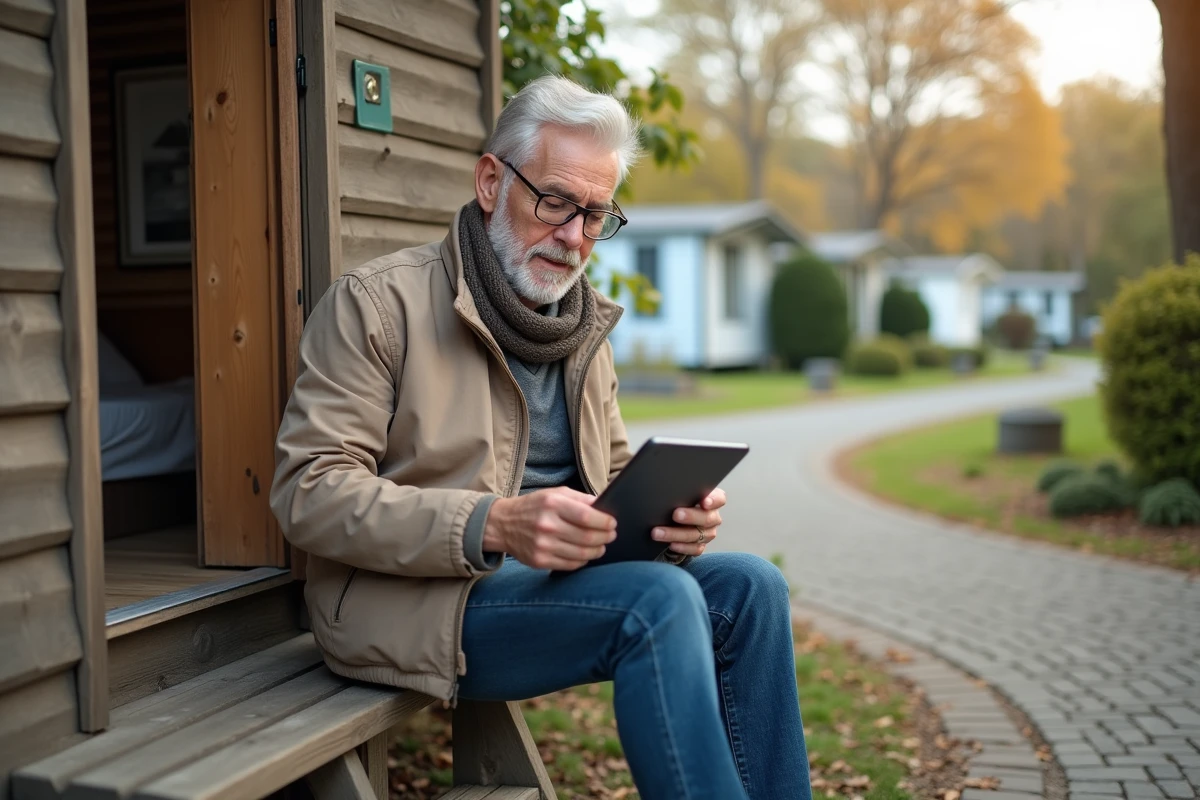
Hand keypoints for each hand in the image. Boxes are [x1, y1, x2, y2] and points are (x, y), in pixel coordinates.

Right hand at [484, 487, 617, 570]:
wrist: (502, 524)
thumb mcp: (555, 493)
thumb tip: (604, 507)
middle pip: (587, 537)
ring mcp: (542, 545)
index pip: (587, 516)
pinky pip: (570, 565)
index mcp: (552, 504)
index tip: (612, 523)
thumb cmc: (534, 507)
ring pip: (581, 554)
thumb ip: (580, 499)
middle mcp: (547, 525)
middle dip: (604, 538)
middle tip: (611, 536)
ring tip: (601, 546)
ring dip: (597, 551)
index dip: (604, 522)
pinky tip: (585, 555)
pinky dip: (582, 561)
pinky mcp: (539, 561)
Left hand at [651, 488, 725, 557]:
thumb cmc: (680, 501)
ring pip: (697, 535)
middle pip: (707, 518)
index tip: (704, 502)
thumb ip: (682, 491)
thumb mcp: (683, 493)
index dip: (713, 501)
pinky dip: (682, 547)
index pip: (719, 499)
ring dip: (676, 534)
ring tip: (658, 532)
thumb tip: (668, 489)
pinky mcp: (700, 545)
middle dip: (690, 517)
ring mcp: (708, 533)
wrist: (675, 518)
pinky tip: (671, 544)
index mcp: (713, 500)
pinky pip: (694, 549)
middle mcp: (713, 517)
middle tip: (675, 514)